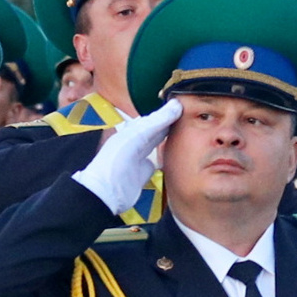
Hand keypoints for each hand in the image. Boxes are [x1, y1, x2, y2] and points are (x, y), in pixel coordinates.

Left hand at [71, 97, 185, 213]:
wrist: (107, 192)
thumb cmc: (116, 161)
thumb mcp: (136, 136)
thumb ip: (156, 122)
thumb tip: (176, 105)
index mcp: (131, 131)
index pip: (153, 118)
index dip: (167, 112)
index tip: (185, 105)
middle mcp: (135, 143)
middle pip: (156, 130)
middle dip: (170, 123)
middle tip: (189, 116)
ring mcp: (140, 158)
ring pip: (156, 144)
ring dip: (168, 138)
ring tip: (186, 130)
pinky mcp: (144, 173)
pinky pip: (158, 161)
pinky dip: (165, 156)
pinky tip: (175, 152)